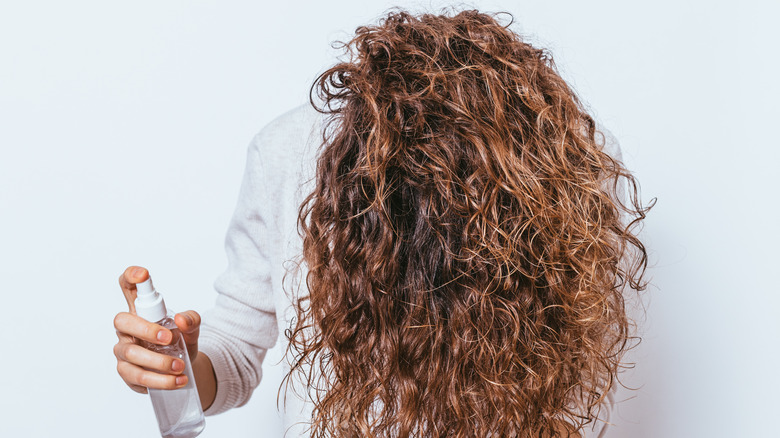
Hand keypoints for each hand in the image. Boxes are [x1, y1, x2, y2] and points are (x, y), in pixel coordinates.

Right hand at [113, 266, 201, 392]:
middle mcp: (127, 329)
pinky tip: (177, 381)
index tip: (143, 275)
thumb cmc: (181, 341)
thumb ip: (192, 319)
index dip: (131, 277)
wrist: (184, 368)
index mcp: (141, 311)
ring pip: (131, 354)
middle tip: (169, 339)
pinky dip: (160, 380)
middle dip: (146, 329)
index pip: (128, 288)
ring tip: (180, 366)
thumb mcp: (192, 328)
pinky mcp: (128, 373)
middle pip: (122, 321)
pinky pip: (138, 376)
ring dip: (158, 362)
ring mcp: (124, 351)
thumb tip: (182, 320)